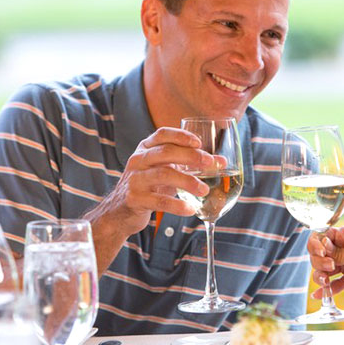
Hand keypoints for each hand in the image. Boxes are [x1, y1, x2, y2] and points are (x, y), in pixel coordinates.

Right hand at [85, 127, 215, 237]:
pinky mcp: (134, 199)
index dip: (181, 136)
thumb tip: (222, 162)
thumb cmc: (150, 185)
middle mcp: (138, 160)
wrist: (121, 210)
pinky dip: (177, 205)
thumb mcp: (168, 170)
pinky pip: (159, 201)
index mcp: (146, 148)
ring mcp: (135, 179)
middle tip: (209, 164)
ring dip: (187, 181)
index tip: (199, 142)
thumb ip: (191, 164)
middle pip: (165, 152)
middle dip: (190, 156)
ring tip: (205, 190)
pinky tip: (191, 209)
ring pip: (163, 174)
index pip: (162, 134)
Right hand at [309, 225, 343, 301]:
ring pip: (323, 269)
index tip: (321, 252)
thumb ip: (340, 253)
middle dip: (319, 261)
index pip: (323, 236)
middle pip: (319, 254)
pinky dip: (325, 290)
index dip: (317, 243)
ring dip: (320, 275)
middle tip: (329, 268)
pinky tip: (319, 295)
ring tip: (325, 282)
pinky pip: (333, 284)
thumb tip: (322, 251)